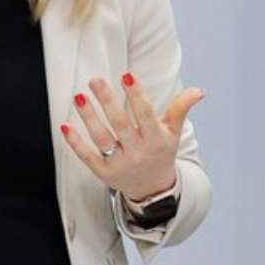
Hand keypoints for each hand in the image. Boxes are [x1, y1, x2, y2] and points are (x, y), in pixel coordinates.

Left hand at [61, 72, 202, 202]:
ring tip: (79, 96)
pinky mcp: (104, 173)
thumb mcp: (173, 132)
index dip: (137, 95)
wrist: (153, 189)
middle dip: (107, 101)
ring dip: (89, 117)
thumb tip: (199, 91)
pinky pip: (87, 157)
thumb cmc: (161, 152)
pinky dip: (75, 143)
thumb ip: (181, 109)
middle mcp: (138, 153)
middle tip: (95, 80)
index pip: (146, 115)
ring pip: (102, 139)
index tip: (126, 75)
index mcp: (156, 140)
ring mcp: (120, 164)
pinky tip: (66, 126)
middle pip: (120, 124)